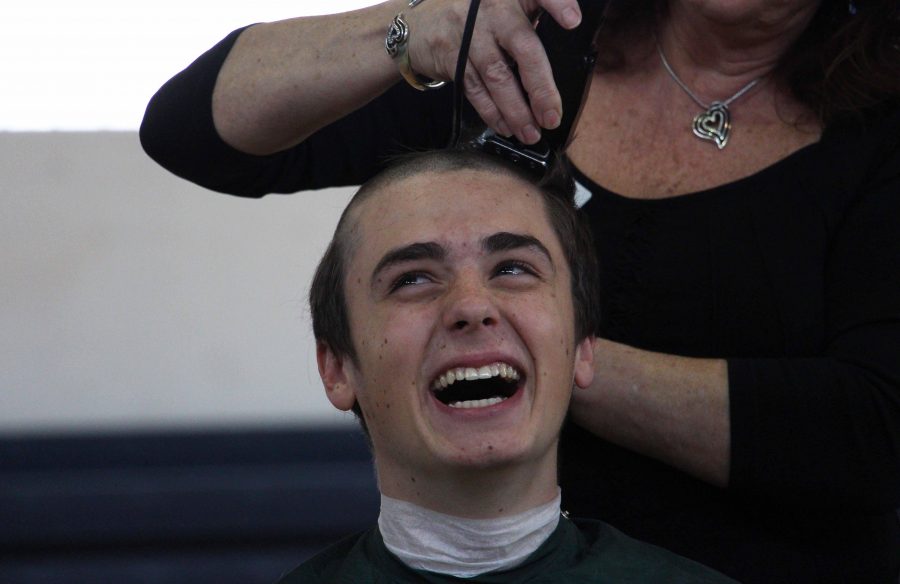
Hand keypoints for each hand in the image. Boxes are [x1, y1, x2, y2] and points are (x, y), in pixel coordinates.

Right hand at [404, 0, 582, 144]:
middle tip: (552, 116)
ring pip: (498, 75)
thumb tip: (564, 61)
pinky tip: (506, 126)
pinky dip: (492, 112)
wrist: (418, 24)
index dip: (557, 4)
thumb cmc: (474, 18)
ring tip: (531, 132)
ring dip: (516, 110)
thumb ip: (531, 20)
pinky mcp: (452, 56)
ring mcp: (469, 32)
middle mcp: (491, 8)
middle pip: (523, 46)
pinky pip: (476, 89)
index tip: (574, 21)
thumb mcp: (503, 6)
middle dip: (540, 87)